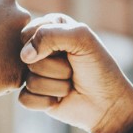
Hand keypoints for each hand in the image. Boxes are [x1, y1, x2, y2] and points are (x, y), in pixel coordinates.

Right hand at [19, 14, 132, 132]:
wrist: (108, 104)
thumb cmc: (98, 68)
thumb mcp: (81, 38)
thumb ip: (50, 34)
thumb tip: (24, 56)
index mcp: (50, 28)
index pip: (30, 33)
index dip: (49, 44)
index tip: (71, 49)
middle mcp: (39, 50)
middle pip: (28, 58)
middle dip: (56, 67)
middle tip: (73, 69)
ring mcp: (35, 73)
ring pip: (29, 80)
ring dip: (56, 85)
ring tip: (70, 84)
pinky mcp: (33, 96)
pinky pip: (25, 99)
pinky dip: (46, 101)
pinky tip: (60, 100)